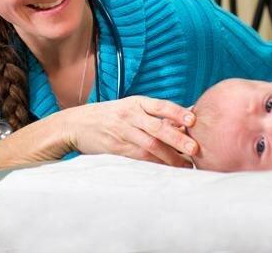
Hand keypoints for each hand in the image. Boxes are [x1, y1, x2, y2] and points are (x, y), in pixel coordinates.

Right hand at [63, 96, 197, 167]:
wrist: (77, 124)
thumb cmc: (110, 115)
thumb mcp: (129, 107)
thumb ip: (153, 114)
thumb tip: (185, 120)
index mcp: (135, 103)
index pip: (160, 105)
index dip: (177, 112)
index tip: (193, 120)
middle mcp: (130, 116)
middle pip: (157, 128)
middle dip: (177, 139)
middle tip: (195, 149)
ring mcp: (122, 133)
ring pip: (149, 145)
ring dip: (170, 156)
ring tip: (186, 164)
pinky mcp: (116, 149)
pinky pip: (139, 157)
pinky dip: (155, 163)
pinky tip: (167, 168)